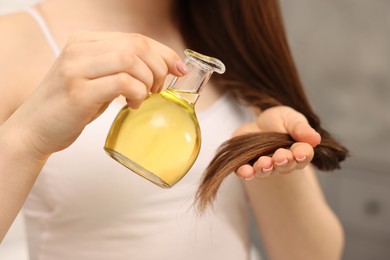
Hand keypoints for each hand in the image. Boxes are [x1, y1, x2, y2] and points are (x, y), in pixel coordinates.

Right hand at [9, 30, 186, 157]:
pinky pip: (123, 83)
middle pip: (137, 46)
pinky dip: (137, 94)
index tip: (179, 69)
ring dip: (148, 82)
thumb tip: (162, 67)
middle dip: (158, 68)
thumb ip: (120, 68)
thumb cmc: (71, 106)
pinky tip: (133, 105)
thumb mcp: (96, 78)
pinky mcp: (78, 92)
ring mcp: (76, 69)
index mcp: (85, 41)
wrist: (35, 129)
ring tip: (143, 98)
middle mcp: (79, 48)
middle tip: (157, 89)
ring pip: (132, 60)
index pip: (136, 38)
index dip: (164, 52)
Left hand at [234, 106, 320, 179]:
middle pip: (285, 166)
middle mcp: (282, 163)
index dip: (302, 154)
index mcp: (298, 151)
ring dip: (265, 168)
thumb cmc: (279, 122)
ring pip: (265, 171)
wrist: (257, 124)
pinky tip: (245, 172)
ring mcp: (264, 166)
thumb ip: (301, 128)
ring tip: (264, 163)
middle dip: (283, 162)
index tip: (300, 152)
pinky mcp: (247, 166)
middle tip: (280, 157)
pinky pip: (246, 172)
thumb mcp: (291, 119)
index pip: (304, 155)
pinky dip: (246, 173)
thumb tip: (316, 138)